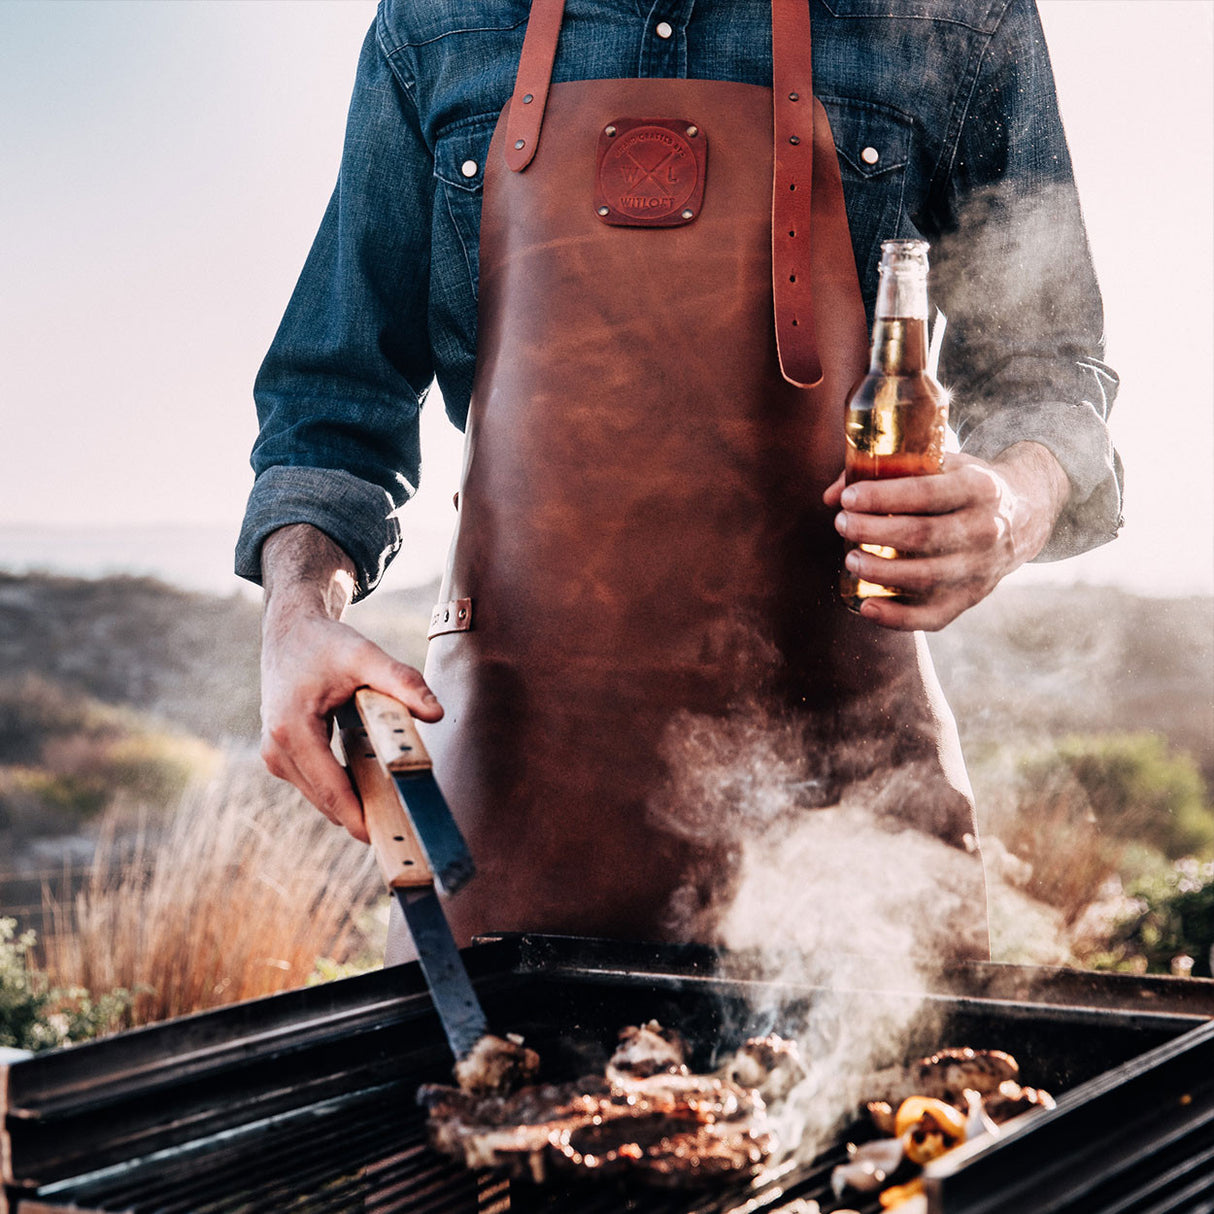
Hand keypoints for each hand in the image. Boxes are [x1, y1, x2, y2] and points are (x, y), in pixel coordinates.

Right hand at [257, 525, 442, 841]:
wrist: (289, 632)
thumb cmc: (325, 643)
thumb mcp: (365, 655)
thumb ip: (402, 681)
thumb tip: (436, 712)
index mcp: (293, 730)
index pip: (332, 789)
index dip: (362, 817)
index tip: (391, 839)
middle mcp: (278, 750)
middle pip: (328, 802)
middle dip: (365, 817)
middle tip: (406, 836)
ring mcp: (276, 757)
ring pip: (322, 798)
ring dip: (356, 806)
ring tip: (399, 817)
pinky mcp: (282, 758)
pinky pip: (318, 787)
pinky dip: (345, 792)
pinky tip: (377, 793)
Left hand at [823, 442, 1069, 630]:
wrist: (1023, 515)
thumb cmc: (963, 486)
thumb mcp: (942, 465)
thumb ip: (888, 472)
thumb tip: (832, 494)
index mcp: (979, 487)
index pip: (925, 493)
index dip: (882, 497)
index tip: (848, 499)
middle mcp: (986, 529)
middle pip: (921, 536)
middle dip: (872, 531)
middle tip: (841, 524)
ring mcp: (981, 568)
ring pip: (925, 577)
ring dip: (879, 572)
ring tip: (850, 560)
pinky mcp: (972, 598)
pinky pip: (933, 616)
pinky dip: (897, 618)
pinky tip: (866, 607)